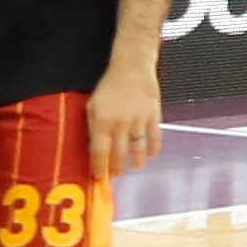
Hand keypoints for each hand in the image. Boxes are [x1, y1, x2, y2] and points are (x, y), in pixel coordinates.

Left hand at [88, 56, 161, 183]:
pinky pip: (154, 136)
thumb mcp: (92, 106)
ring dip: (136, 161)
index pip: (98, 152)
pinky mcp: (153, 116)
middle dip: (116, 168)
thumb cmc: (108, 87)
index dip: (98, 167)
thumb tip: (95, 146)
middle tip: (116, 175)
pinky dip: (154, 148)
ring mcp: (138, 121)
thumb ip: (93, 126)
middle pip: (118, 153)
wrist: (131, 69)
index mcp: (101, 123)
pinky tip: (152, 155)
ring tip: (135, 168)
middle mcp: (120, 125)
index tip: (98, 178)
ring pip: (137, 148)